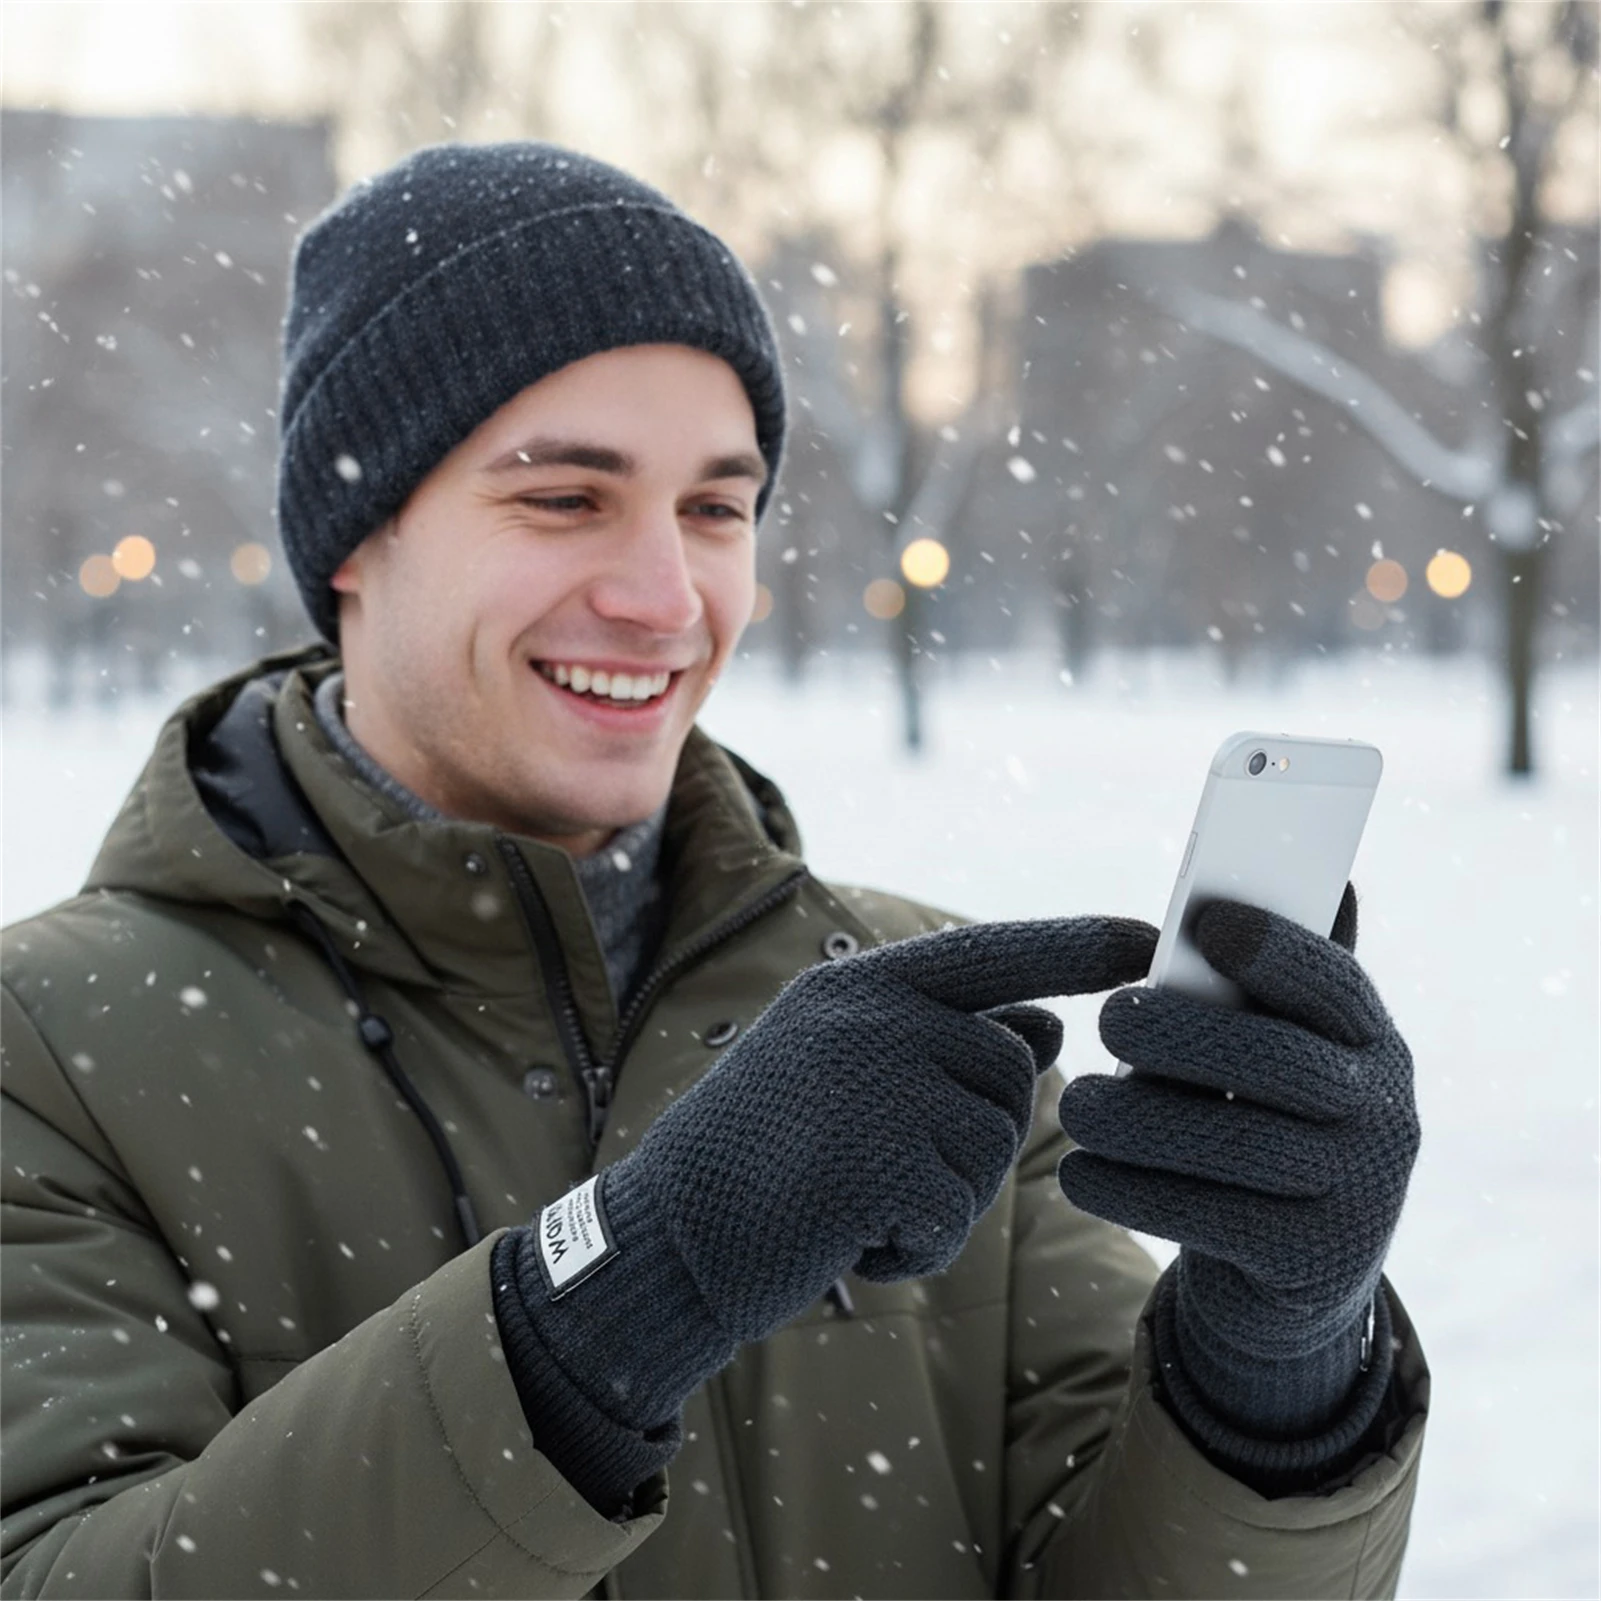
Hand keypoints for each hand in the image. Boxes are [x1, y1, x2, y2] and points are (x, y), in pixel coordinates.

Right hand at [623, 915, 1156, 1343]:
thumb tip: (1053, 1022)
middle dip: (981, 1136)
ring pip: (993, 1146)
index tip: (1148, 940)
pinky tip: (844, 1237)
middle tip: (888, 1171)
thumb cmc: (759, 1154)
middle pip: (1015, 1068)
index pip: (993, 951)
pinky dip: (914, 1247)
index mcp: (861, 985)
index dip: (1076, 945)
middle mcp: (874, 1014)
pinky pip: (955, 1214)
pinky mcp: (879, 1157)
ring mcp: (877, 1080)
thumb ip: (942, 1043)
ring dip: (943, 1198)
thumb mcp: (845, 1075)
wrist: (665, 1236)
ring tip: (854, 1199)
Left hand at [1057, 892, 1417, 1419]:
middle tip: (1108, 1018)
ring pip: (1236, 1144)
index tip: (1205, 923)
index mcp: (1374, 1045)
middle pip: (1279, 1062)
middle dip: (1185, 1035)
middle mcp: (1387, 1116)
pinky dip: (1132, 1191)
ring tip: (1075, 1106)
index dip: (1274, 949)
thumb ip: (1273, 985)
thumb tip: (1329, 877)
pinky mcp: (1311, 1264)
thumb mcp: (1273, 1057)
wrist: (1283, 1280)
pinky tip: (1079, 1175)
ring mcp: (1362, 1199)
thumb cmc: (1258, 1126)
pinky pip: (1209, 1217)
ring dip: (1140, 1120)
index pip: (1335, 984)